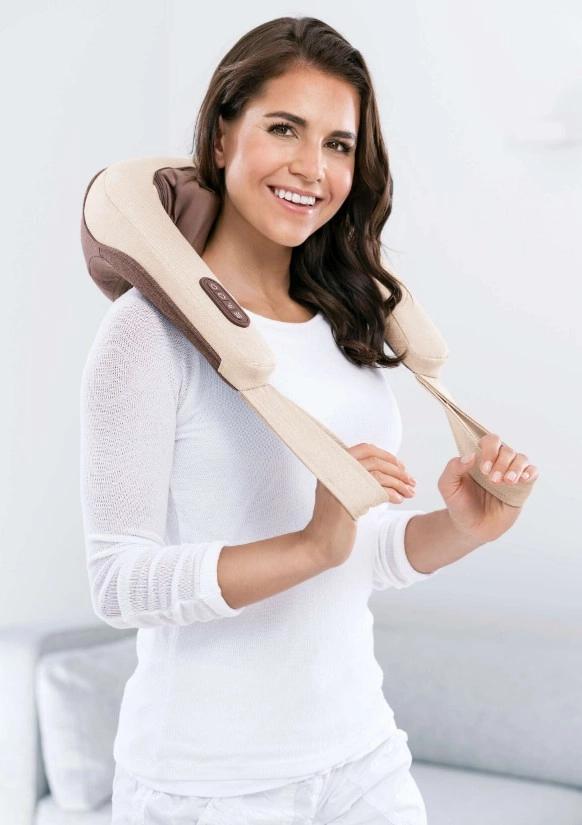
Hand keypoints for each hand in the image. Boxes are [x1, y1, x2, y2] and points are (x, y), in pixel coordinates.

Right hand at [302, 443, 416, 568]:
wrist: (319, 544)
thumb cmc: (333, 521)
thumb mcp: (342, 492)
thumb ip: (355, 477)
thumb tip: (387, 468)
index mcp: (333, 465)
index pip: (365, 449)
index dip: (387, 456)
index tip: (401, 467)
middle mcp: (335, 471)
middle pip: (375, 460)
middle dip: (398, 471)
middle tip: (411, 481)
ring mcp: (341, 484)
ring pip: (378, 474)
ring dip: (399, 483)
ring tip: (410, 492)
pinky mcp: (348, 500)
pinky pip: (377, 490)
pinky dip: (392, 494)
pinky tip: (398, 500)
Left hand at [437, 433, 539, 543]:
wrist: (472, 528)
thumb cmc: (459, 504)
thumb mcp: (448, 486)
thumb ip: (453, 468)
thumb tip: (470, 455)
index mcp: (480, 458)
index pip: (490, 441)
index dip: (489, 450)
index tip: (483, 469)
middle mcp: (497, 462)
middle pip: (506, 449)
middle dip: (501, 462)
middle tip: (493, 479)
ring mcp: (511, 473)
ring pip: (521, 458)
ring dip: (516, 468)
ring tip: (507, 482)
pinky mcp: (522, 487)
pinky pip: (533, 472)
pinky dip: (531, 472)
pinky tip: (523, 479)